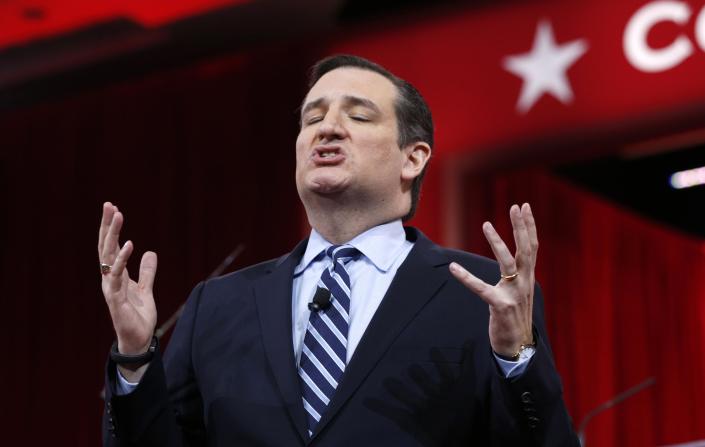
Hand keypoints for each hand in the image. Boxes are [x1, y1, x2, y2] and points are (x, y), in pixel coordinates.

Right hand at [98, 202, 157, 359]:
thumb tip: (150, 253)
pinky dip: (122, 259)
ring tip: (118, 215)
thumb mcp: (146, 289)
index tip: (113, 208)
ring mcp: (111, 287)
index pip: (111, 247)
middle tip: (109, 205)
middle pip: (106, 247)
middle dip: (107, 225)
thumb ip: (147, 272)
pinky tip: (130, 244)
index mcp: (116, 275)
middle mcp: (109, 278)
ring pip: (108, 256)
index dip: (111, 228)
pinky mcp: (116, 298)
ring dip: (113, 235)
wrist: (138, 340)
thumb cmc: (138, 317)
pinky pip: (118, 275)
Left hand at [449, 203, 536, 356]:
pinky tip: (453, 267)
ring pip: (507, 262)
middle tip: (516, 206)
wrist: (517, 347)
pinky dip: (465, 277)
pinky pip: (480, 288)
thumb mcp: (519, 293)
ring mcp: (513, 294)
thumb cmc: (515, 318)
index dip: (529, 226)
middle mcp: (524, 283)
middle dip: (521, 226)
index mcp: (528, 278)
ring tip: (486, 224)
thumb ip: (517, 276)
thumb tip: (513, 261)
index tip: (525, 207)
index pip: (532, 247)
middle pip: (526, 249)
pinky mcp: (499, 306)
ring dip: (497, 242)